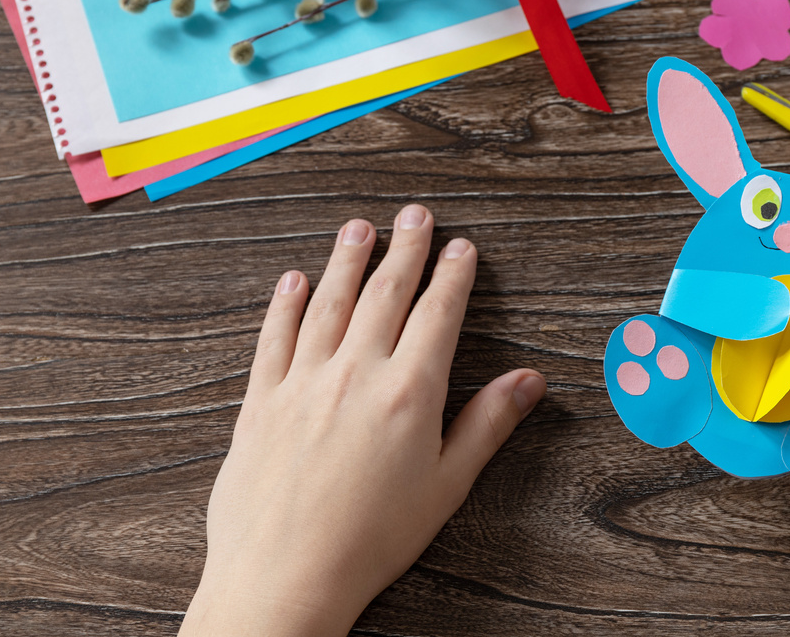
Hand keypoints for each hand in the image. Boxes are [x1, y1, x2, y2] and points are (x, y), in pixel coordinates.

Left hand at [179, 205, 545, 636]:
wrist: (285, 575)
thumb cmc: (371, 539)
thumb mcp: (447, 485)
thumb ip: (487, 425)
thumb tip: (528, 382)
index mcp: (408, 392)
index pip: (437, 314)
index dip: (452, 275)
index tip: (461, 248)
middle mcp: (355, 373)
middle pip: (385, 294)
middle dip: (405, 249)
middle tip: (415, 214)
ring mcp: (303, 382)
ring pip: (329, 302)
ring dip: (346, 260)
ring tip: (358, 227)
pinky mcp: (261, 400)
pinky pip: (274, 337)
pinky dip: (285, 304)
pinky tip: (293, 281)